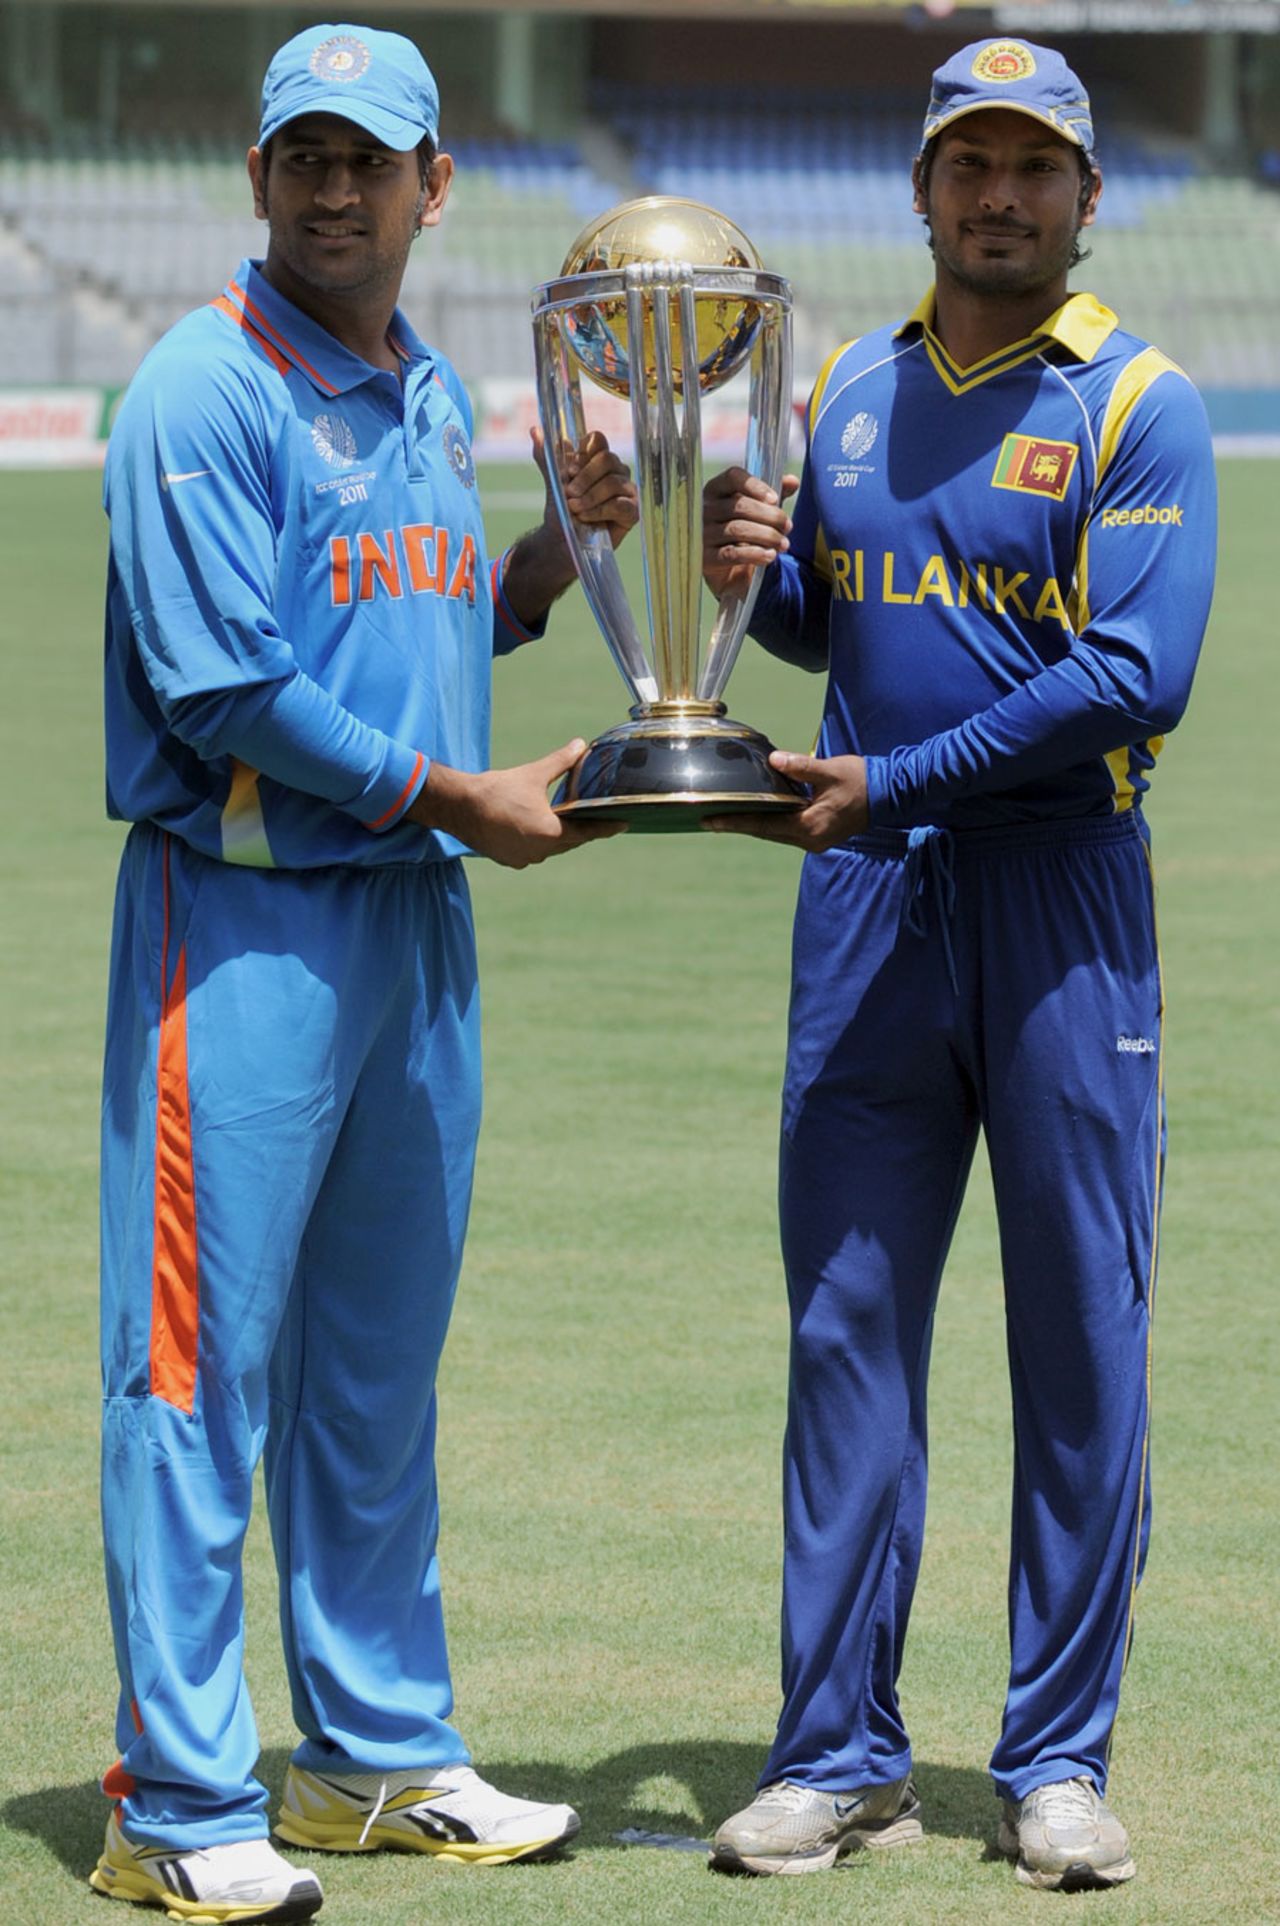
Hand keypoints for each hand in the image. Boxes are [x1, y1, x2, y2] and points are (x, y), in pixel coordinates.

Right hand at [408, 740, 623, 868]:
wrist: (458, 807)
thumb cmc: (496, 790)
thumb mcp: (533, 774)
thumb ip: (560, 762)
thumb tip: (580, 744)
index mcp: (551, 832)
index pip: (588, 832)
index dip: (607, 827)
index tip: (624, 824)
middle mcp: (541, 851)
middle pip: (571, 841)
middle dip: (582, 829)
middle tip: (597, 818)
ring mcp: (524, 859)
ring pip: (552, 848)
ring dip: (560, 836)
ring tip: (567, 821)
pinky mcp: (510, 860)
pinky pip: (533, 852)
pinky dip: (539, 841)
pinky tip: (538, 829)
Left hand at [533, 426, 638, 552]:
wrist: (563, 542)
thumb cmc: (562, 512)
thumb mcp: (553, 482)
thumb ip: (547, 457)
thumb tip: (535, 430)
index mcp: (598, 459)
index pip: (598, 440)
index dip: (583, 453)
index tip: (569, 471)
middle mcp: (616, 471)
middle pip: (607, 459)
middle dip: (585, 478)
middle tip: (569, 494)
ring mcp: (627, 490)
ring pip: (612, 482)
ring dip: (589, 497)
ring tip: (574, 509)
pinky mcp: (632, 511)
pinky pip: (619, 505)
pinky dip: (598, 511)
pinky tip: (585, 517)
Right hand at [703, 465, 798, 599]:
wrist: (730, 571)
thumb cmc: (745, 532)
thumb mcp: (760, 510)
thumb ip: (775, 494)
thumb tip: (792, 481)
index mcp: (716, 490)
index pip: (733, 477)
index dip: (756, 486)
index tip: (775, 499)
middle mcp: (705, 509)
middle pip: (739, 506)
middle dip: (770, 516)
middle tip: (787, 527)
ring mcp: (703, 534)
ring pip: (738, 530)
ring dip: (767, 536)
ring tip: (784, 544)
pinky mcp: (705, 559)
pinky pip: (732, 554)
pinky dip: (755, 554)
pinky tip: (770, 556)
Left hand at [704, 750, 868, 849]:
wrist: (890, 795)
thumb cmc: (862, 781)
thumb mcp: (831, 770)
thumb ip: (801, 767)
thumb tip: (774, 759)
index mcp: (810, 826)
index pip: (763, 826)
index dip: (735, 822)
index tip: (709, 822)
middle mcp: (810, 839)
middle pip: (765, 832)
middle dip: (739, 825)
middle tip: (709, 819)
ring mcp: (815, 840)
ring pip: (776, 832)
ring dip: (754, 824)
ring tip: (727, 816)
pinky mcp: (819, 835)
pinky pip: (787, 830)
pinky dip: (772, 821)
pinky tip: (759, 811)